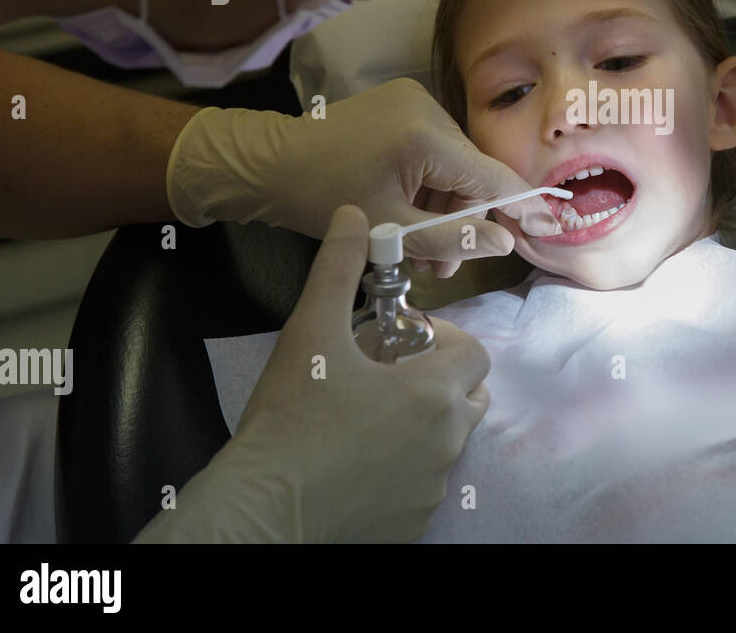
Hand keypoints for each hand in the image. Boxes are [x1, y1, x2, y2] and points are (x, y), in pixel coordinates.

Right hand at [135, 205, 490, 541]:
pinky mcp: (414, 521)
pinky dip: (405, 466)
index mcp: (435, 394)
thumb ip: (338, 268)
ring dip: (422, 422)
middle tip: (383, 373)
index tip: (396, 341)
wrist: (262, 507)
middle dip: (437, 378)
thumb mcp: (311, 331)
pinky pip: (424, 482)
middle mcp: (448, 442)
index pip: (473, 352)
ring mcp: (433, 487)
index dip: (439, 338)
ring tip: (365, 415)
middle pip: (469, 395)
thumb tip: (354, 214)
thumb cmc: (290, 418)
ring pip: (448, 440)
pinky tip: (358, 458)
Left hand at [166, 78, 561, 276]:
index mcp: (426, 136)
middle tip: (442, 265)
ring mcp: (414, 101)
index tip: (552, 224)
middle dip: (463, 220)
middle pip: (473, 173)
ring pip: (455, 165)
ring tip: (419, 248)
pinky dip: (430, 184)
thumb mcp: (388, 229)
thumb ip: (450, 239)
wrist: (268, 162)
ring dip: (444, 207)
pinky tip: (409, 212)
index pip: (492, 176)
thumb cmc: (321, 197)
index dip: (523, 205)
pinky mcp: (402, 104)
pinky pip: (435, 151)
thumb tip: (505, 245)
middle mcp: (428, 108)